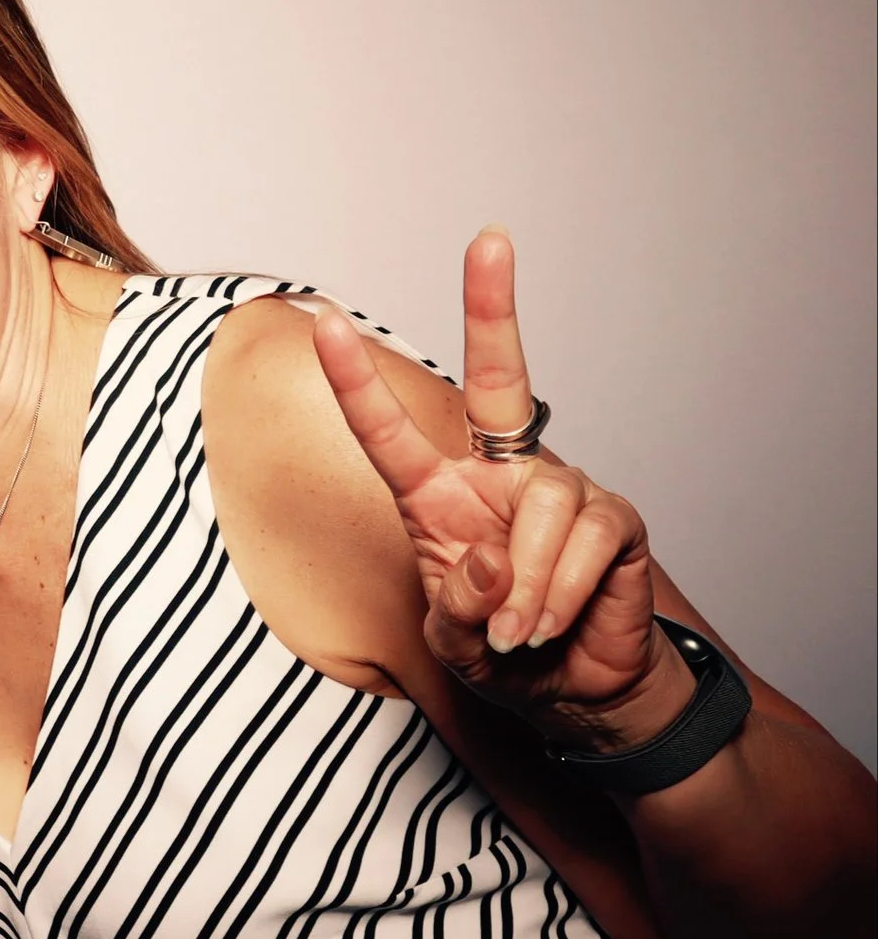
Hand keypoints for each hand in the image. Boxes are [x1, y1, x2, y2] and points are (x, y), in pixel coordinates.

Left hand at [311, 229, 691, 751]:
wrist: (577, 699)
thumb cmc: (502, 654)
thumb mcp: (453, 640)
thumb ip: (457, 603)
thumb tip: (489, 554)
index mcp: (439, 497)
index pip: (390, 432)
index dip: (356, 379)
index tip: (323, 322)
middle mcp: (501, 478)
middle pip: (501, 379)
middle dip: (494, 307)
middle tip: (489, 240)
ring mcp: (562, 494)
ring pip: (542, 510)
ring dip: (527, 588)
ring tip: (521, 631)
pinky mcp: (615, 523)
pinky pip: (588, 544)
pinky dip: (563, 595)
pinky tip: (555, 625)